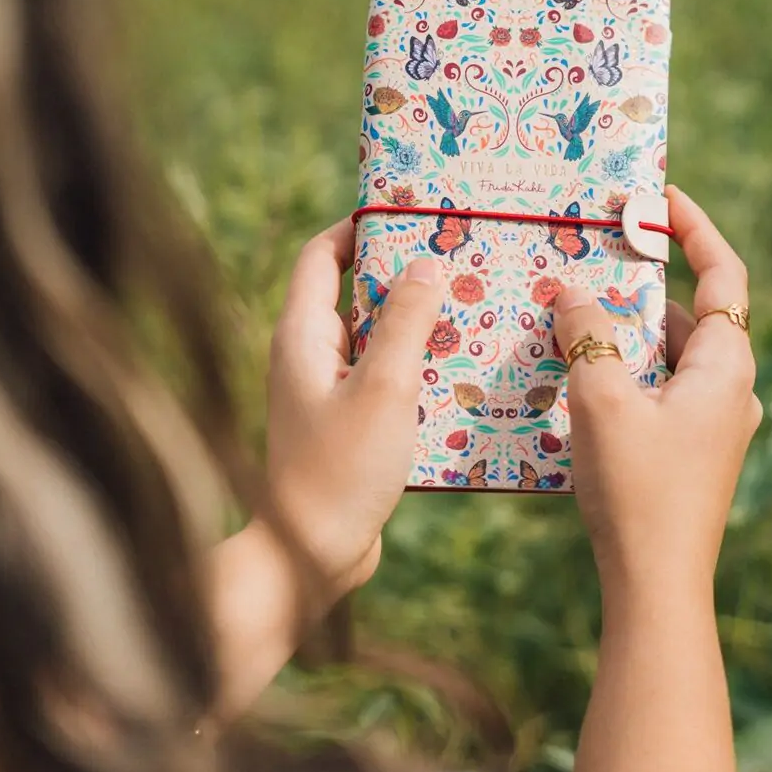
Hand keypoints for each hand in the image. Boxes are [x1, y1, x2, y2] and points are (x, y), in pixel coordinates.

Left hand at [264, 218, 444, 596]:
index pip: (320, 255)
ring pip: (374, 338)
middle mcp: (308, 355)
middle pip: (354, 292)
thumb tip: (425, 265)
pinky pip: (384, 376)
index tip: (407, 213)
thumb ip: (405, 322)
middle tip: (455, 259)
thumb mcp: (383, 387)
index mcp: (302, 335)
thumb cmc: (341, 468)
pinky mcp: (348, 422)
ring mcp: (327, 390)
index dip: (357, 227)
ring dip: (416, 323)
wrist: (311, 558)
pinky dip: (416, 365)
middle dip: (401, 274)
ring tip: (469, 308)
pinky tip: (460, 369)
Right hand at [553, 185, 761, 593]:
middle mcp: (726, 389)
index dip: (695, 229)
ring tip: (571, 308)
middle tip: (594, 255)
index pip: (724, 276)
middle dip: (642, 282)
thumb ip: (586, 334)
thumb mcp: (602, 397)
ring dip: (624, 328)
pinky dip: (622, 367)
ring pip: (666, 353)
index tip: (658, 198)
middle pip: (690, 313)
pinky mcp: (685, 448)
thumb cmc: (636, 487)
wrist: (654, 583)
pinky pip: (655, 386)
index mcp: (724, 367)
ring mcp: (708, 422)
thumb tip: (571, 294)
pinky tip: (576, 369)